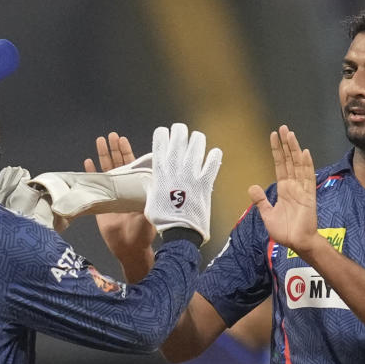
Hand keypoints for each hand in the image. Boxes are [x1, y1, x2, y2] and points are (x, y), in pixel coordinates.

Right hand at [84, 132, 156, 266]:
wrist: (129, 249)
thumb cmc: (143, 233)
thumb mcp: (148, 213)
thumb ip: (147, 199)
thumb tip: (151, 183)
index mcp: (137, 188)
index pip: (133, 165)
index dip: (127, 152)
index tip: (122, 139)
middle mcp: (125, 188)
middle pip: (118, 164)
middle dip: (114, 149)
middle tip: (110, 135)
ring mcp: (112, 194)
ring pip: (106, 170)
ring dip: (103, 156)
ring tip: (100, 141)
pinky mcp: (101, 203)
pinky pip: (94, 185)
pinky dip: (91, 173)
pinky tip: (87, 161)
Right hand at [144, 123, 221, 244]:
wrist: (180, 232)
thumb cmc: (163, 218)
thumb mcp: (150, 198)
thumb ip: (152, 184)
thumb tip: (152, 179)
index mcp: (160, 170)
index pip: (160, 140)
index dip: (163, 133)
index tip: (165, 134)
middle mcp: (175, 168)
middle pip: (179, 136)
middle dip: (180, 130)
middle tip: (182, 131)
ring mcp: (191, 174)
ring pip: (197, 145)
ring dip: (197, 139)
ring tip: (197, 140)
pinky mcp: (205, 182)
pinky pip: (212, 163)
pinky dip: (214, 156)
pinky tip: (214, 154)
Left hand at [248, 126, 321, 255]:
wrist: (298, 242)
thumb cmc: (285, 231)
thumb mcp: (267, 214)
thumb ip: (261, 201)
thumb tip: (251, 187)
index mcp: (284, 189)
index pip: (280, 165)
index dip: (277, 150)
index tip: (274, 136)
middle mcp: (294, 186)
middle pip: (289, 160)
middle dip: (286, 144)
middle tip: (283, 128)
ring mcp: (302, 189)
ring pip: (298, 165)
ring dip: (294, 150)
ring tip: (291, 135)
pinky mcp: (309, 195)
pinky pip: (308, 178)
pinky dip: (306, 165)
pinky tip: (304, 153)